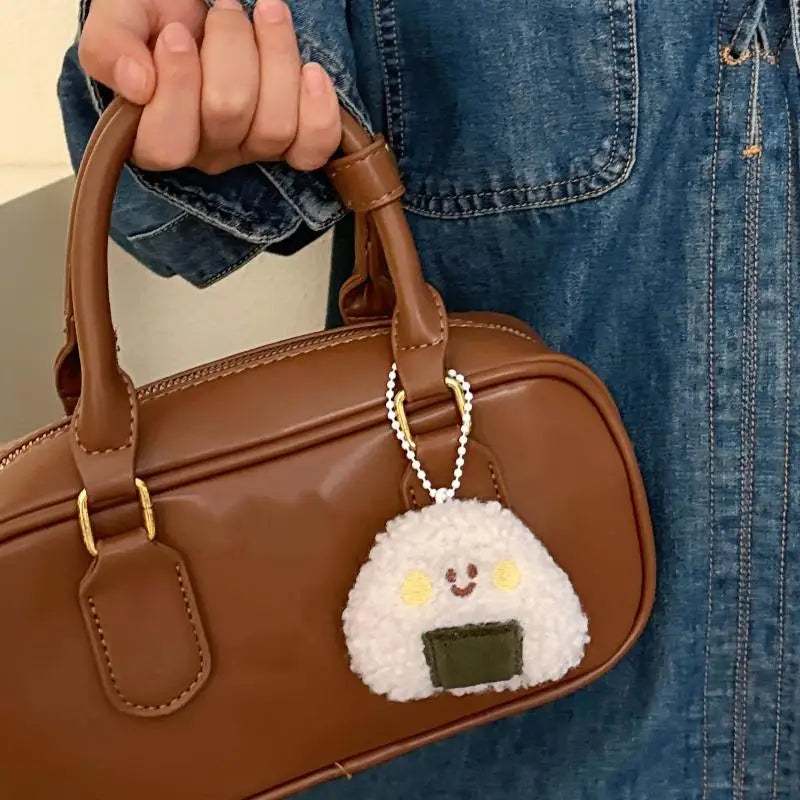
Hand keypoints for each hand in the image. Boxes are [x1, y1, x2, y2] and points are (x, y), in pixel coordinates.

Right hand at [79, 0, 341, 172]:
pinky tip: (311, 71)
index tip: (176, 33)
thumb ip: (109, 47)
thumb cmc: (158, 16)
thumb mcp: (119, 19)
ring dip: (276, 56)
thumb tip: (137, 84)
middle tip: (224, 10)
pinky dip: (319, 109)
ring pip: (275, 125)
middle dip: (230, 46)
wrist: (204, 7)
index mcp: (153, 137)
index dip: (178, 85)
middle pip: (228, 115)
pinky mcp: (293, 143)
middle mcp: (205, 154)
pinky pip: (314, 148)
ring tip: (266, 14)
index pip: (168, 144)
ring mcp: (251, 151)